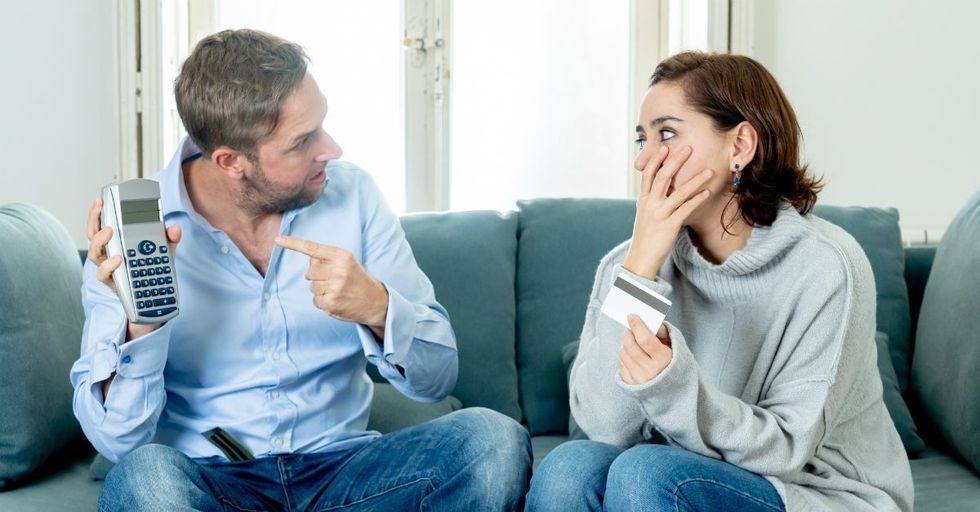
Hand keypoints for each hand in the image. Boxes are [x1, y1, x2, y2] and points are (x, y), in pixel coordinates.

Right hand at [87, 197, 180, 340]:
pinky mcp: (113, 283)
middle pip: (93, 235)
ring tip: (110, 232)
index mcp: (118, 243)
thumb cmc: (154, 270)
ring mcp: (110, 269)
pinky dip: (109, 266)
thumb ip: (169, 239)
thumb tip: (174, 228)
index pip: (103, 224)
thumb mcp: (165, 252)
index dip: (98, 212)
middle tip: (102, 208)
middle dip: (94, 220)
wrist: (155, 299)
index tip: (100, 198)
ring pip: (95, 253)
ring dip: (100, 241)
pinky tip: (119, 259)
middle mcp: (109, 254)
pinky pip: (104, 274)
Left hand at [275, 235, 388, 333]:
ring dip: (321, 290)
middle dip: (318, 277)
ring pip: (312, 287)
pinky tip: (336, 300)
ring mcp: (335, 287)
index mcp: (341, 256)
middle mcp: (338, 269)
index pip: (312, 248)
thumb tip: (307, 256)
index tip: (278, 240)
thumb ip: (328, 257)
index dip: (293, 244)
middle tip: (335, 281)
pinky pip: (315, 300)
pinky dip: (323, 301)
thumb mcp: (347, 261)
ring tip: (338, 291)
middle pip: (310, 272)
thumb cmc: (357, 279)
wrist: (375, 301)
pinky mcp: (331, 302)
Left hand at [619, 314, 672, 384]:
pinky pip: (621, 364)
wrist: (674, 389)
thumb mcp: (674, 346)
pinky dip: (625, 356)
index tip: (631, 316)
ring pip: (623, 353)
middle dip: (628, 333)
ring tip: (633, 343)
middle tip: (630, 329)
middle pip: (631, 346)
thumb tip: (646, 321)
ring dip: (626, 344)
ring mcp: (639, 379)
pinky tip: (632, 355)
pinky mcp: (631, 384)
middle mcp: (650, 371)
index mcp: (664, 360)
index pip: (645, 340)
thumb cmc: (673, 363)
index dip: (637, 326)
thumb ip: (662, 332)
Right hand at [623, 145, 713, 278]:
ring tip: (709, 171)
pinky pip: (686, 209)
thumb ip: (652, 200)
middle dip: (675, 161)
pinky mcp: (670, 225)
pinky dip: (697, 199)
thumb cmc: (645, 237)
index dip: (656, 160)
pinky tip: (707, 193)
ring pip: (678, 192)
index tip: (665, 147)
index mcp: (643, 200)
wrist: (641, 259)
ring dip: (695, 180)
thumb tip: (662, 188)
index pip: (648, 174)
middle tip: (688, 148)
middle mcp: (650, 204)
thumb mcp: (645, 215)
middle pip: (662, 177)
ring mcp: (660, 214)